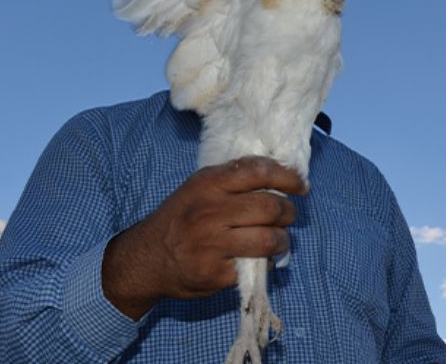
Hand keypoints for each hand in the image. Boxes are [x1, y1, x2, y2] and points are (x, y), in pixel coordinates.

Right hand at [101, 156, 305, 318]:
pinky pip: (256, 268)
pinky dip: (265, 264)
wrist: (145, 258)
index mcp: (207, 184)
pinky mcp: (214, 273)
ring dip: (282, 241)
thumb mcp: (197, 188)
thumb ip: (231, 180)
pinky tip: (259, 259)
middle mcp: (209, 211)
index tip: (300, 185)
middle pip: (270, 208)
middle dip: (289, 213)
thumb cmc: (179, 218)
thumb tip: (279, 175)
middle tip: (289, 216)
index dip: (287, 177)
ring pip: (269, 240)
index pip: (259, 172)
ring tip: (279, 240)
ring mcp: (211, 244)